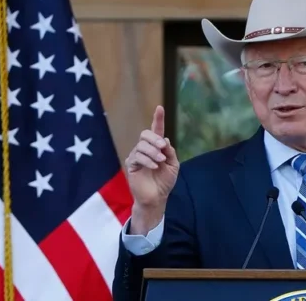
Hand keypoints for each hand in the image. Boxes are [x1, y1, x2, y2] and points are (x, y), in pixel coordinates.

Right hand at [125, 105, 178, 231]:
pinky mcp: (132, 165)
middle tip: (162, 147)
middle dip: (154, 138)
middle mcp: (146, 149)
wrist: (157, 197)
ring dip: (153, 152)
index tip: (160, 108)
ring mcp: (137, 156)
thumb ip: (170, 151)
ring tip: (160, 161)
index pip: (156, 130)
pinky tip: (154, 166)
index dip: (158, 119)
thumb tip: (163, 139)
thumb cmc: (165, 181)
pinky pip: (137, 157)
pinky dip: (147, 160)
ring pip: (141, 145)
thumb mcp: (173, 165)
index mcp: (157, 147)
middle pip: (145, 134)